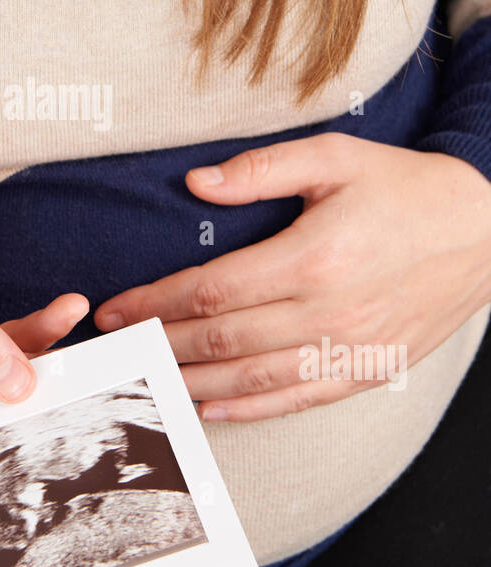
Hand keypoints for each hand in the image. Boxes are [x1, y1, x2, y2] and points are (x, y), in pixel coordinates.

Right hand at [0, 179, 87, 403]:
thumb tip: (14, 383)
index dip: (3, 424)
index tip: (51, 407)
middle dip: (36, 392)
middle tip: (86, 371)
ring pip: (9, 376)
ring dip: (47, 352)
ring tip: (74, 322)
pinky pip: (13, 345)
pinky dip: (41, 328)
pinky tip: (67, 309)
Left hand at [93, 133, 490, 421]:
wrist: (485, 231)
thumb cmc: (405, 188)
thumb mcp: (335, 157)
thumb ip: (260, 170)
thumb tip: (195, 184)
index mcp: (315, 256)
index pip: (211, 291)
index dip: (154, 303)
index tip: (114, 309)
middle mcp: (329, 312)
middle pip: (221, 340)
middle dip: (158, 345)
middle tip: (115, 350)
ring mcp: (350, 349)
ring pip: (252, 378)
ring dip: (190, 383)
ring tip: (146, 381)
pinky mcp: (367, 371)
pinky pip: (297, 401)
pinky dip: (249, 408)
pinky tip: (211, 406)